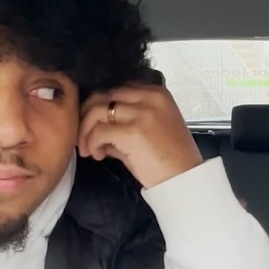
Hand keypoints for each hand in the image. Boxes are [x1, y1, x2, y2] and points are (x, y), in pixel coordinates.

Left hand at [79, 86, 201, 188]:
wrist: (185, 178)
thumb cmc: (170, 159)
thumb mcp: (150, 131)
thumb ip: (125, 123)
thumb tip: (98, 128)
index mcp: (156, 94)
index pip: (115, 90)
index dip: (98, 106)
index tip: (91, 124)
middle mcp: (149, 97)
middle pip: (103, 95)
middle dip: (86, 116)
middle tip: (83, 137)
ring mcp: (142, 113)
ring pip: (97, 110)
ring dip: (86, 131)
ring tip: (89, 149)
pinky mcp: (133, 131)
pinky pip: (100, 131)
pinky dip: (92, 143)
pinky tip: (98, 154)